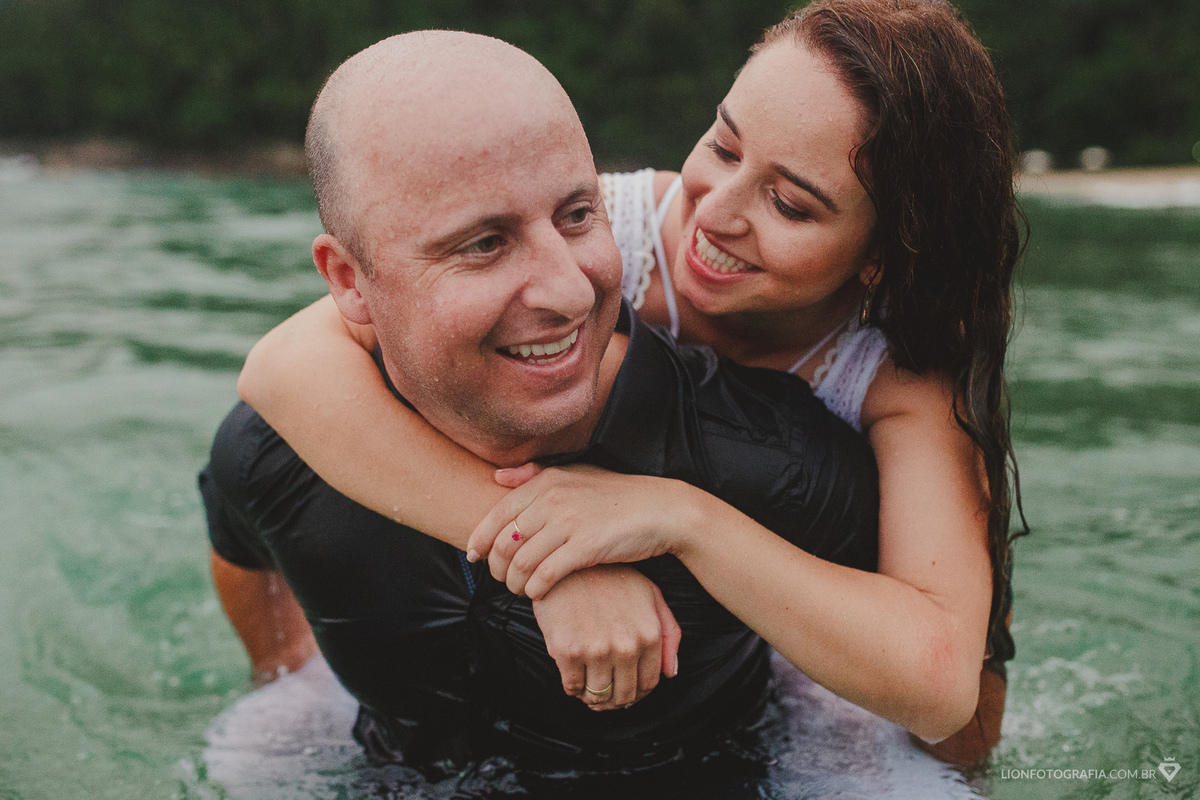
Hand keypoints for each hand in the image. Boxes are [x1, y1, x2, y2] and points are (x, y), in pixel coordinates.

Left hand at [468, 464, 693, 598]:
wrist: (660, 511)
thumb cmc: (615, 496)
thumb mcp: (576, 476)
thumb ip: (535, 476)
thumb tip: (497, 477)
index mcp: (547, 481)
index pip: (497, 514)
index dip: (479, 539)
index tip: (474, 556)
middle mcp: (554, 499)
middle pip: (505, 542)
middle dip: (496, 567)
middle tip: (501, 579)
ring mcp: (570, 523)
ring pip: (521, 562)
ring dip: (514, 583)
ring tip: (519, 590)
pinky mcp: (586, 548)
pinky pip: (545, 576)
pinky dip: (535, 589)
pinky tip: (539, 594)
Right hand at [532, 564, 680, 709]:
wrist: (568, 561)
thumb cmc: (612, 576)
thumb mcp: (650, 595)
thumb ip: (668, 632)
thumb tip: (671, 672)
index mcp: (649, 635)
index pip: (649, 683)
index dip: (638, 692)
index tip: (628, 690)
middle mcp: (625, 646)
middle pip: (624, 694)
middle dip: (617, 700)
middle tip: (607, 694)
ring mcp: (595, 649)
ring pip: (598, 695)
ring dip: (594, 698)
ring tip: (590, 687)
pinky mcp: (566, 650)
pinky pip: (572, 687)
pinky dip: (574, 689)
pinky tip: (574, 677)